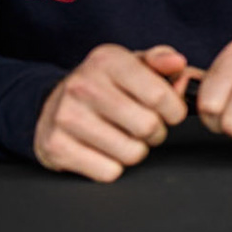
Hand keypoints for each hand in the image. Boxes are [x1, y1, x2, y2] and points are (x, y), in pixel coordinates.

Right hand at [35, 44, 190, 182]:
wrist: (54, 104)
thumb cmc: (105, 85)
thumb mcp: (132, 64)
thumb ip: (160, 60)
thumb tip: (178, 64)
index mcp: (107, 61)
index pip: (159, 95)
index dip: (175, 111)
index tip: (170, 113)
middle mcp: (83, 86)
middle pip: (148, 126)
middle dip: (157, 132)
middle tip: (147, 128)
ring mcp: (66, 117)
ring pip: (131, 153)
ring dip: (136, 151)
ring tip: (125, 137)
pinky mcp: (56, 146)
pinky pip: (109, 171)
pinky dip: (114, 167)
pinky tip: (104, 150)